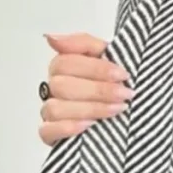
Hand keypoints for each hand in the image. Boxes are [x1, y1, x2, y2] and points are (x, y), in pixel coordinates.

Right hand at [38, 31, 135, 145]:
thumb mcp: (108, 57)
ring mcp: (50, 111)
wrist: (126, 117)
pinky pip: (47, 131)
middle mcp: (54, 87)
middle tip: (125, 93)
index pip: (67, 61)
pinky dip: (68, 128)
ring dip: (89, 108)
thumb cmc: (115, 84)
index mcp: (64, 66)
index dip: (95, 68)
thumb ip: (84, 44)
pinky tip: (90, 125)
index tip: (122, 74)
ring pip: (55, 108)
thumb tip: (53, 38)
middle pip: (62, 85)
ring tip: (117, 109)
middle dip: (98, 89)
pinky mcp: (50, 134)